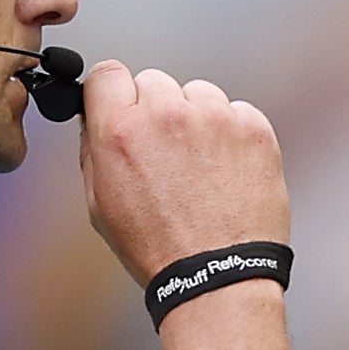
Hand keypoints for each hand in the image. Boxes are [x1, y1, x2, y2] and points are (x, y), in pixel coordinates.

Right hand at [76, 64, 287, 285]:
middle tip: (166, 152)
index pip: (108, 73)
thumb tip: (97, 119)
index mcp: (121, 131)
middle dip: (156, 110)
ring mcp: (215, 119)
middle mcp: (168, 115)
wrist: (219, 276)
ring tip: (200, 167)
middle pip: (154, 81)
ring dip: (197, 118)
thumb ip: (94, 150)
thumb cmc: (159, 249)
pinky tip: (227, 171)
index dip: (114, 92)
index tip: (123, 106)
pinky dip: (232, 133)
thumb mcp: (100, 205)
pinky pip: (236, 111)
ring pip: (198, 93)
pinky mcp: (254, 129)